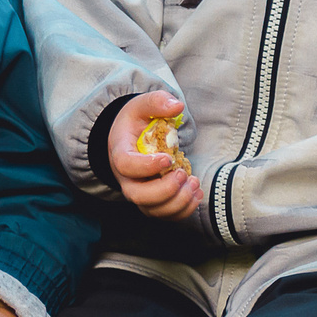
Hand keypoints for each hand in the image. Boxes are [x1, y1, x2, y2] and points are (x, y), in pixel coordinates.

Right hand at [106, 91, 202, 219]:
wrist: (131, 138)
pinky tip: (196, 192)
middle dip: (165, 190)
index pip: (126, 165)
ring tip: (194, 183)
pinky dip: (183, 209)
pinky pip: (165, 215)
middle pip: (138, 196)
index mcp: (120, 152)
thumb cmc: (136, 123)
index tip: (168, 158)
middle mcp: (125, 178)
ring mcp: (139, 192)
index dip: (146, 166)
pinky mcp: (152, 202)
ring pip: (153, 210)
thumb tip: (177, 106)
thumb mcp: (142, 106)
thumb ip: (157, 102)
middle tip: (183, 174)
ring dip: (178, 201)